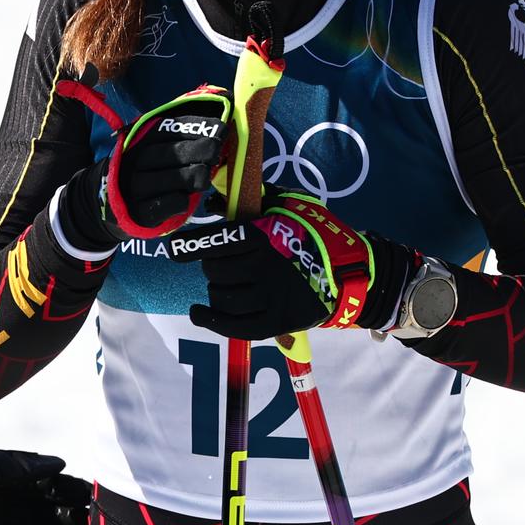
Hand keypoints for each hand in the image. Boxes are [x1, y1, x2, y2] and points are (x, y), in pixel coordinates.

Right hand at [60, 85, 231, 245]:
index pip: (172, 128)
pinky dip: (181, 199)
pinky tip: (186, 196)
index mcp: (142, 139)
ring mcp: (137, 187)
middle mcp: (136, 160)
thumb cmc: (152, 170)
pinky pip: (168, 203)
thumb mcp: (160, 145)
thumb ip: (185, 129)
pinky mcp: (141, 211)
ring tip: (205, 176)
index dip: (200, 127)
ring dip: (196, 175)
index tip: (222, 129)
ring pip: (173, 178)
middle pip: (174, 152)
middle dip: (202, 150)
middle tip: (217, 152)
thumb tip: (222, 101)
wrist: (119, 202)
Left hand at [185, 190, 417, 340]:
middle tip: (223, 262)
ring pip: (220, 295)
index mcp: (264, 237)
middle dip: (212, 264)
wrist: (352, 273)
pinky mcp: (274, 323)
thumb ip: (255, 199)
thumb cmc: (317, 234)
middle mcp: (263, 268)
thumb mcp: (290, 205)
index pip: (216, 242)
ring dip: (217, 287)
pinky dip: (209, 319)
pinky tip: (198, 312)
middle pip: (214, 269)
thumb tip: (215, 201)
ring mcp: (268, 298)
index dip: (189, 246)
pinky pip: (231, 325)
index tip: (173, 249)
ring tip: (227, 282)